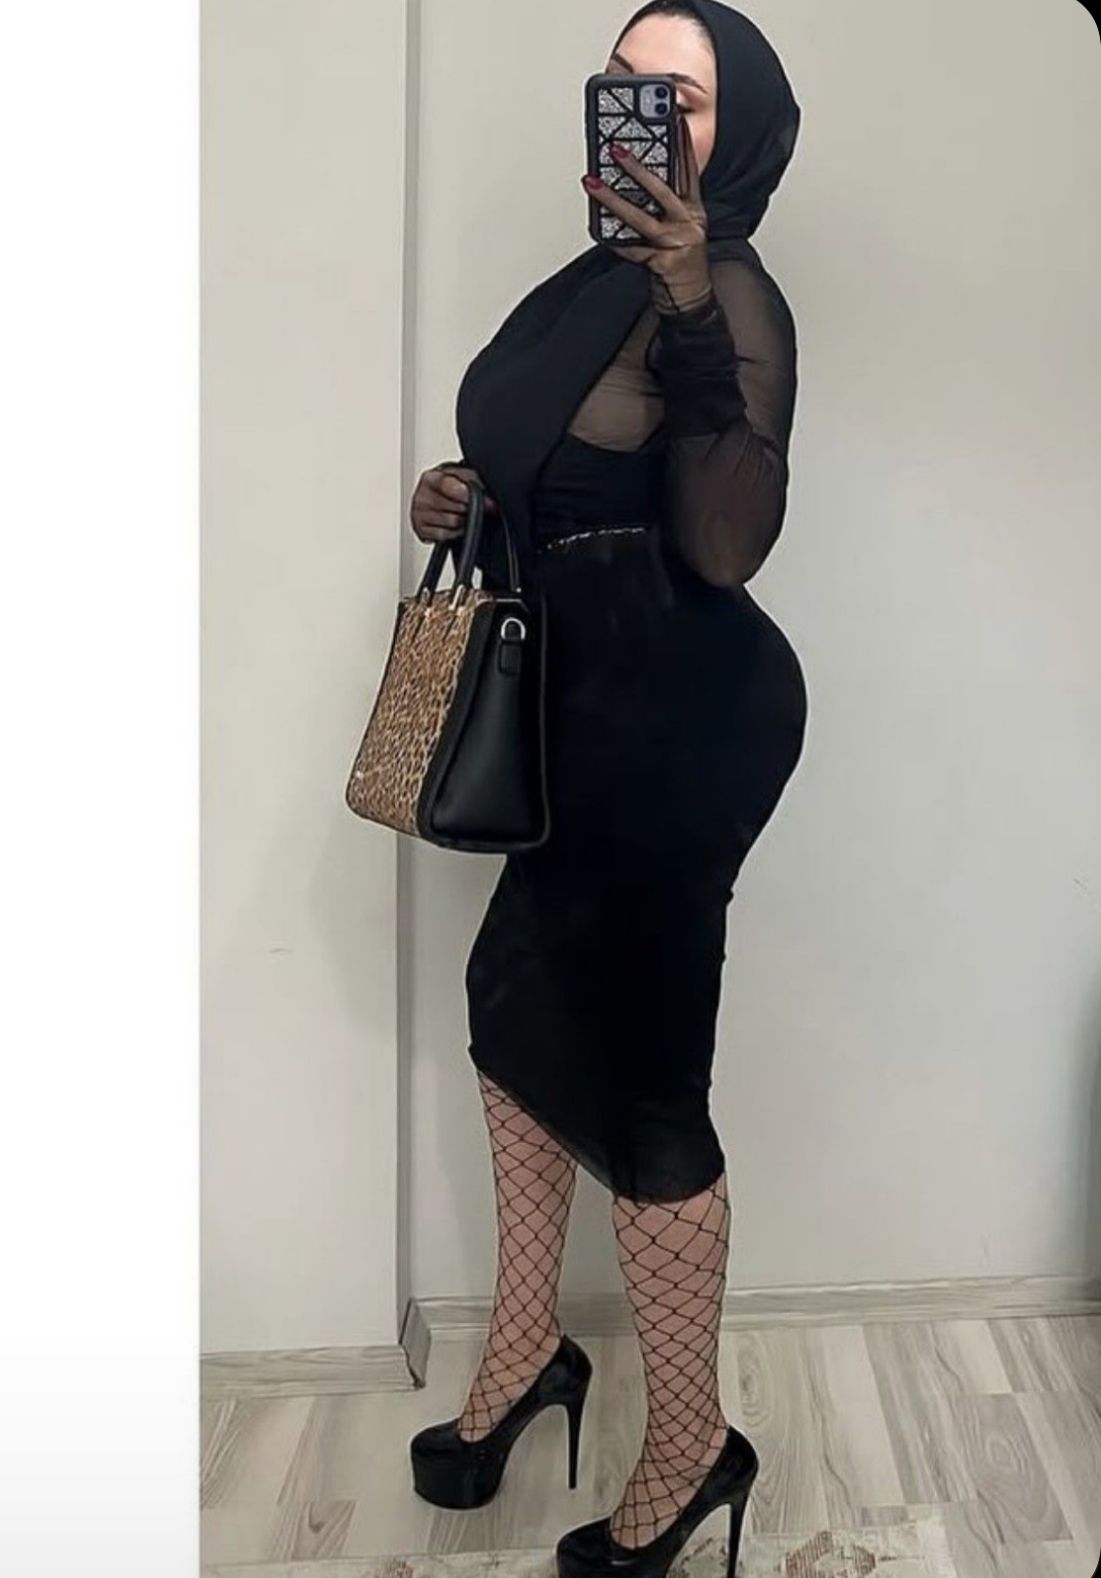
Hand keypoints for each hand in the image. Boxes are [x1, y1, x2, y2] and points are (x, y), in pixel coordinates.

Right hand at [410, 463, 497, 543]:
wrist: (437, 499)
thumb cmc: (451, 487)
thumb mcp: (463, 477)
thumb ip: (475, 482)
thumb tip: (491, 502)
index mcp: (431, 478)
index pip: (450, 487)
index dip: (468, 495)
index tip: (483, 500)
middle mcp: (422, 495)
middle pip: (454, 508)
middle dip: (468, 509)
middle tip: (470, 507)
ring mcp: (419, 514)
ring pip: (452, 523)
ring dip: (463, 521)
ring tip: (462, 515)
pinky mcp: (421, 530)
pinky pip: (444, 535)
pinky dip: (454, 532)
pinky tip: (455, 526)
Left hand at [582, 113, 711, 310]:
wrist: (691, 300)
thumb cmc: (682, 262)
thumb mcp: (682, 228)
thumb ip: (666, 206)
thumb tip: (634, 182)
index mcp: (694, 211)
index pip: (688, 173)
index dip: (682, 146)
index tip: (673, 122)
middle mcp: (688, 224)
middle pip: (662, 190)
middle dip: (638, 168)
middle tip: (616, 150)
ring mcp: (676, 244)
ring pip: (641, 218)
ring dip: (613, 199)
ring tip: (592, 182)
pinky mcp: (663, 264)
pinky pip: (631, 250)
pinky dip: (613, 240)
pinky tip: (596, 229)